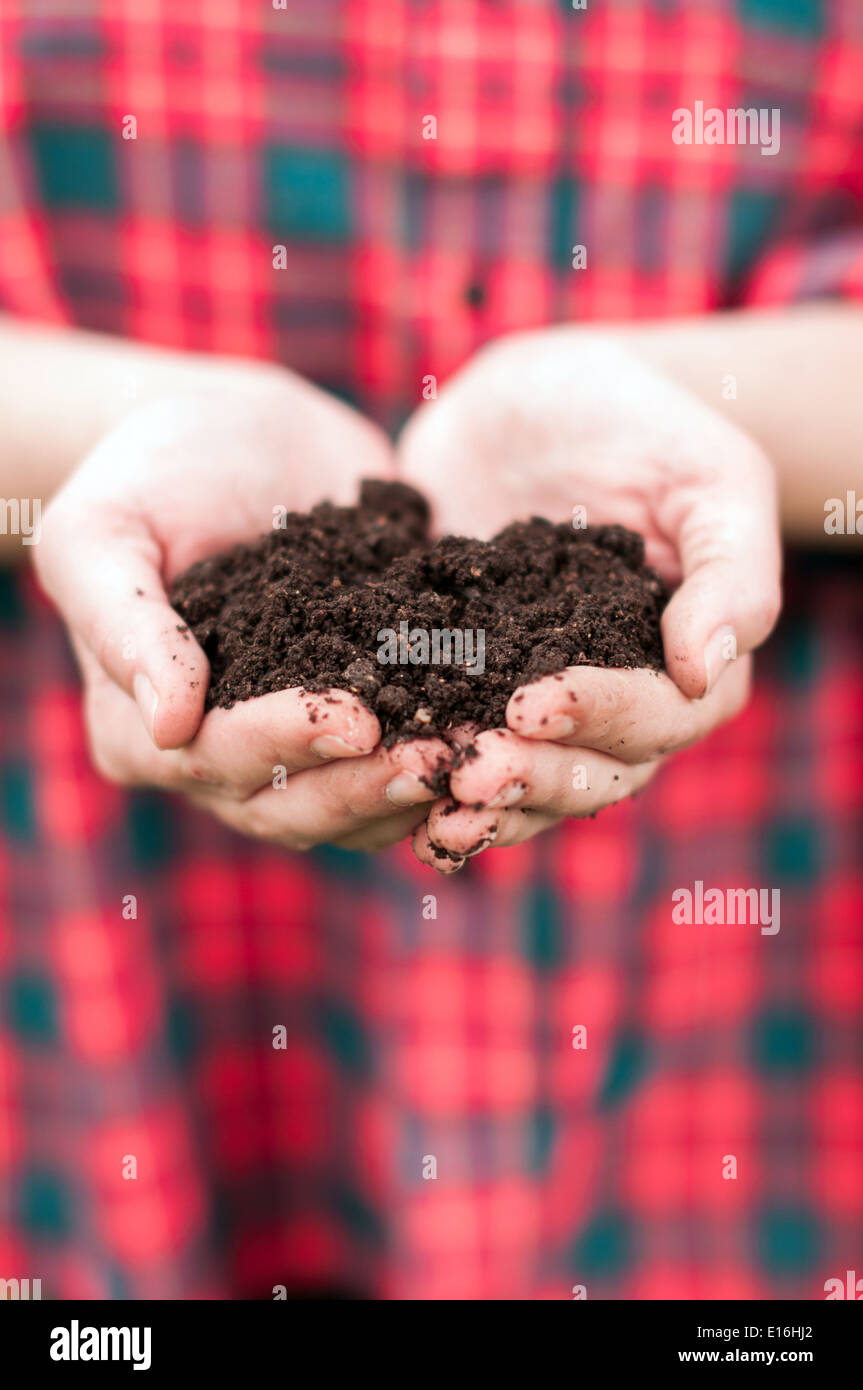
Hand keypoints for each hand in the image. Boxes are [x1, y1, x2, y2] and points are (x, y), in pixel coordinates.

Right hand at [36, 365, 444, 851]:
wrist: (240, 437)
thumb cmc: (151, 472)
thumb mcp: (104, 530)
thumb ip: (125, 622)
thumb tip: (170, 723)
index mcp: (140, 732)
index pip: (214, 759)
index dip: (285, 743)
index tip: (356, 717)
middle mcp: (216, 763)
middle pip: (290, 804)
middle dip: (366, 784)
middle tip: (439, 755)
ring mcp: (293, 752)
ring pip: (353, 805)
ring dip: (416, 788)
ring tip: (481, 756)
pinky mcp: (359, 725)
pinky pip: (398, 767)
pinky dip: (447, 759)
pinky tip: (500, 737)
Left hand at [398, 329, 781, 868]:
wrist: (535, 401)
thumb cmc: (642, 425)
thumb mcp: (710, 475)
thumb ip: (729, 571)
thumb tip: (704, 670)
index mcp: (690, 666)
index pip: (658, 718)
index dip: (598, 718)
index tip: (531, 703)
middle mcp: (621, 706)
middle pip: (592, 774)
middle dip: (531, 779)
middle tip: (470, 769)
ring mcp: (543, 708)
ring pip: (527, 784)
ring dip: (481, 805)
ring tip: (430, 812)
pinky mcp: (473, 693)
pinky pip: (460, 753)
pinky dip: (431, 783)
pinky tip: (388, 791)